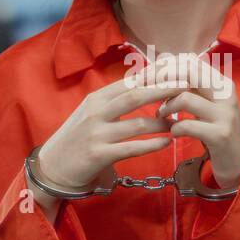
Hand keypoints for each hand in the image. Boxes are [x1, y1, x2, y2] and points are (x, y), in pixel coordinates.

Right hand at [34, 74, 192, 193]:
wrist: (52, 168)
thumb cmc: (77, 139)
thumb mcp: (92, 114)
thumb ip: (114, 101)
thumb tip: (144, 86)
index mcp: (97, 99)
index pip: (131, 82)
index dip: (156, 76)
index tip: (177, 72)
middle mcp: (96, 112)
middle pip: (136, 95)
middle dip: (164, 89)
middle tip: (187, 86)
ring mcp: (97, 133)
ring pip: (138, 123)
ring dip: (162, 123)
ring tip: (179, 123)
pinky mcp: (99, 155)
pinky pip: (132, 148)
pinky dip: (152, 145)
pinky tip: (167, 142)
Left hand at [154, 53, 239, 189]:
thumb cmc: (217, 129)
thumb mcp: (208, 103)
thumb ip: (191, 87)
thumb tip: (162, 68)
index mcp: (222, 82)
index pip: (190, 61)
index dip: (165, 66)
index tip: (147, 76)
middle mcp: (226, 93)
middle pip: (188, 72)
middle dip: (161, 79)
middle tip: (145, 91)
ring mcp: (225, 114)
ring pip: (185, 98)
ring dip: (166, 107)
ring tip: (161, 115)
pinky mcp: (220, 135)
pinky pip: (188, 125)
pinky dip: (174, 128)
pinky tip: (174, 133)